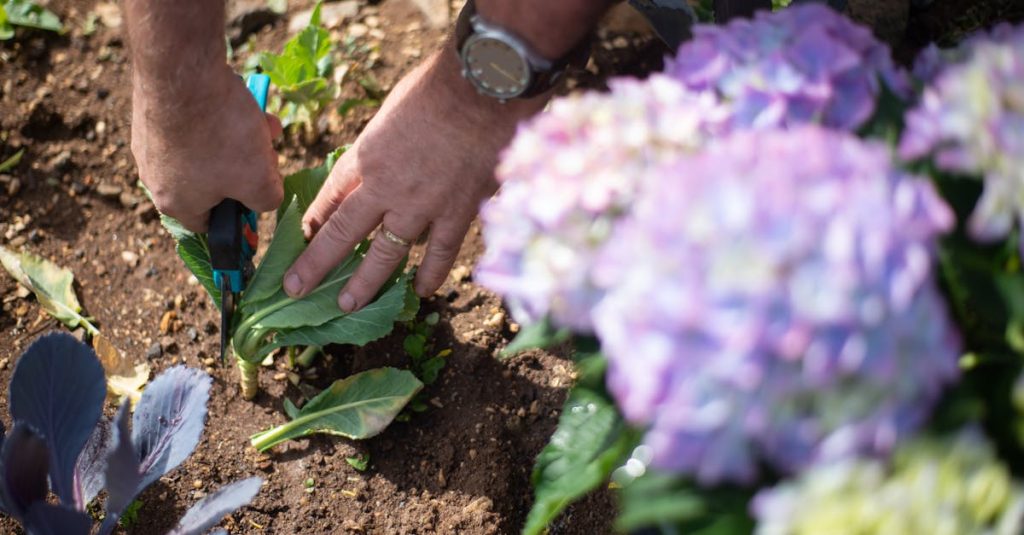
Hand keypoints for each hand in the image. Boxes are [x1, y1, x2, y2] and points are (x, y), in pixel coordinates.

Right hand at [132, 66, 283, 231]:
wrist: (183, 70)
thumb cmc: (221, 135)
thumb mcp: (259, 180)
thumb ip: (266, 200)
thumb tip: (264, 199)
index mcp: (175, 203)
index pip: (210, 224)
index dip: (240, 214)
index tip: (259, 195)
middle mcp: (153, 176)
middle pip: (214, 182)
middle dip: (246, 166)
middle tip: (267, 151)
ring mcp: (150, 141)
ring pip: (208, 148)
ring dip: (240, 138)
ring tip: (262, 122)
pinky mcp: (151, 110)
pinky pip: (193, 122)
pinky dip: (219, 115)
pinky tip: (241, 100)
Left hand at [283, 50, 545, 310]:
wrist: (482, 88)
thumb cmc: (436, 87)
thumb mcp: (390, 111)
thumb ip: (382, 143)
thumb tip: (382, 160)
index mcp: (364, 157)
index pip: (329, 198)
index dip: (312, 222)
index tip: (300, 239)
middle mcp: (384, 188)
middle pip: (342, 234)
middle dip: (315, 264)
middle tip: (296, 288)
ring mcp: (421, 206)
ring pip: (385, 255)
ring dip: (364, 283)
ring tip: (346, 305)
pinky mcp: (457, 213)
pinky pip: (440, 253)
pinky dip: (429, 274)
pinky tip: (420, 292)